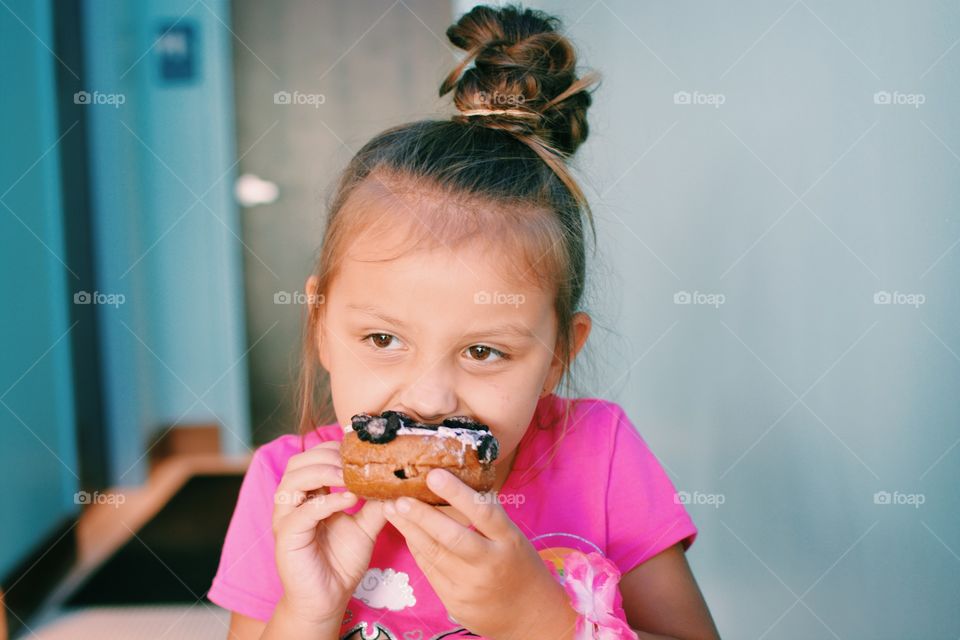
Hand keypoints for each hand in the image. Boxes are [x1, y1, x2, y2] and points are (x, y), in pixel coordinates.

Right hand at [271, 440, 386, 625]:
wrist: (328, 598)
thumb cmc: (341, 561)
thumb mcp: (365, 526)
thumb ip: (376, 503)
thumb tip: (397, 482)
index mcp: (307, 494)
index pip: (312, 457)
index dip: (333, 449)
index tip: (360, 451)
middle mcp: (292, 502)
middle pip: (298, 462)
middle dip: (326, 456)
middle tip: (353, 461)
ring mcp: (286, 518)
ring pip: (292, 480)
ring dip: (322, 472)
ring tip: (348, 477)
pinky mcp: (287, 536)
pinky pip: (303, 511)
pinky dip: (326, 500)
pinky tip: (348, 499)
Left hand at [383, 469, 577, 638]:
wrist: (530, 617)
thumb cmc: (519, 566)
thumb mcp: (513, 537)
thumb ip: (487, 516)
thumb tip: (458, 481)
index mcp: (509, 541)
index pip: (482, 512)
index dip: (457, 492)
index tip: (434, 475)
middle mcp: (490, 564)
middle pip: (451, 537)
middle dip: (421, 516)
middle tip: (399, 498)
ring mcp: (471, 587)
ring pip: (433, 554)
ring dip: (409, 530)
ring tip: (392, 509)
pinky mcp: (455, 603)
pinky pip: (430, 571)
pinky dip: (417, 549)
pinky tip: (407, 533)